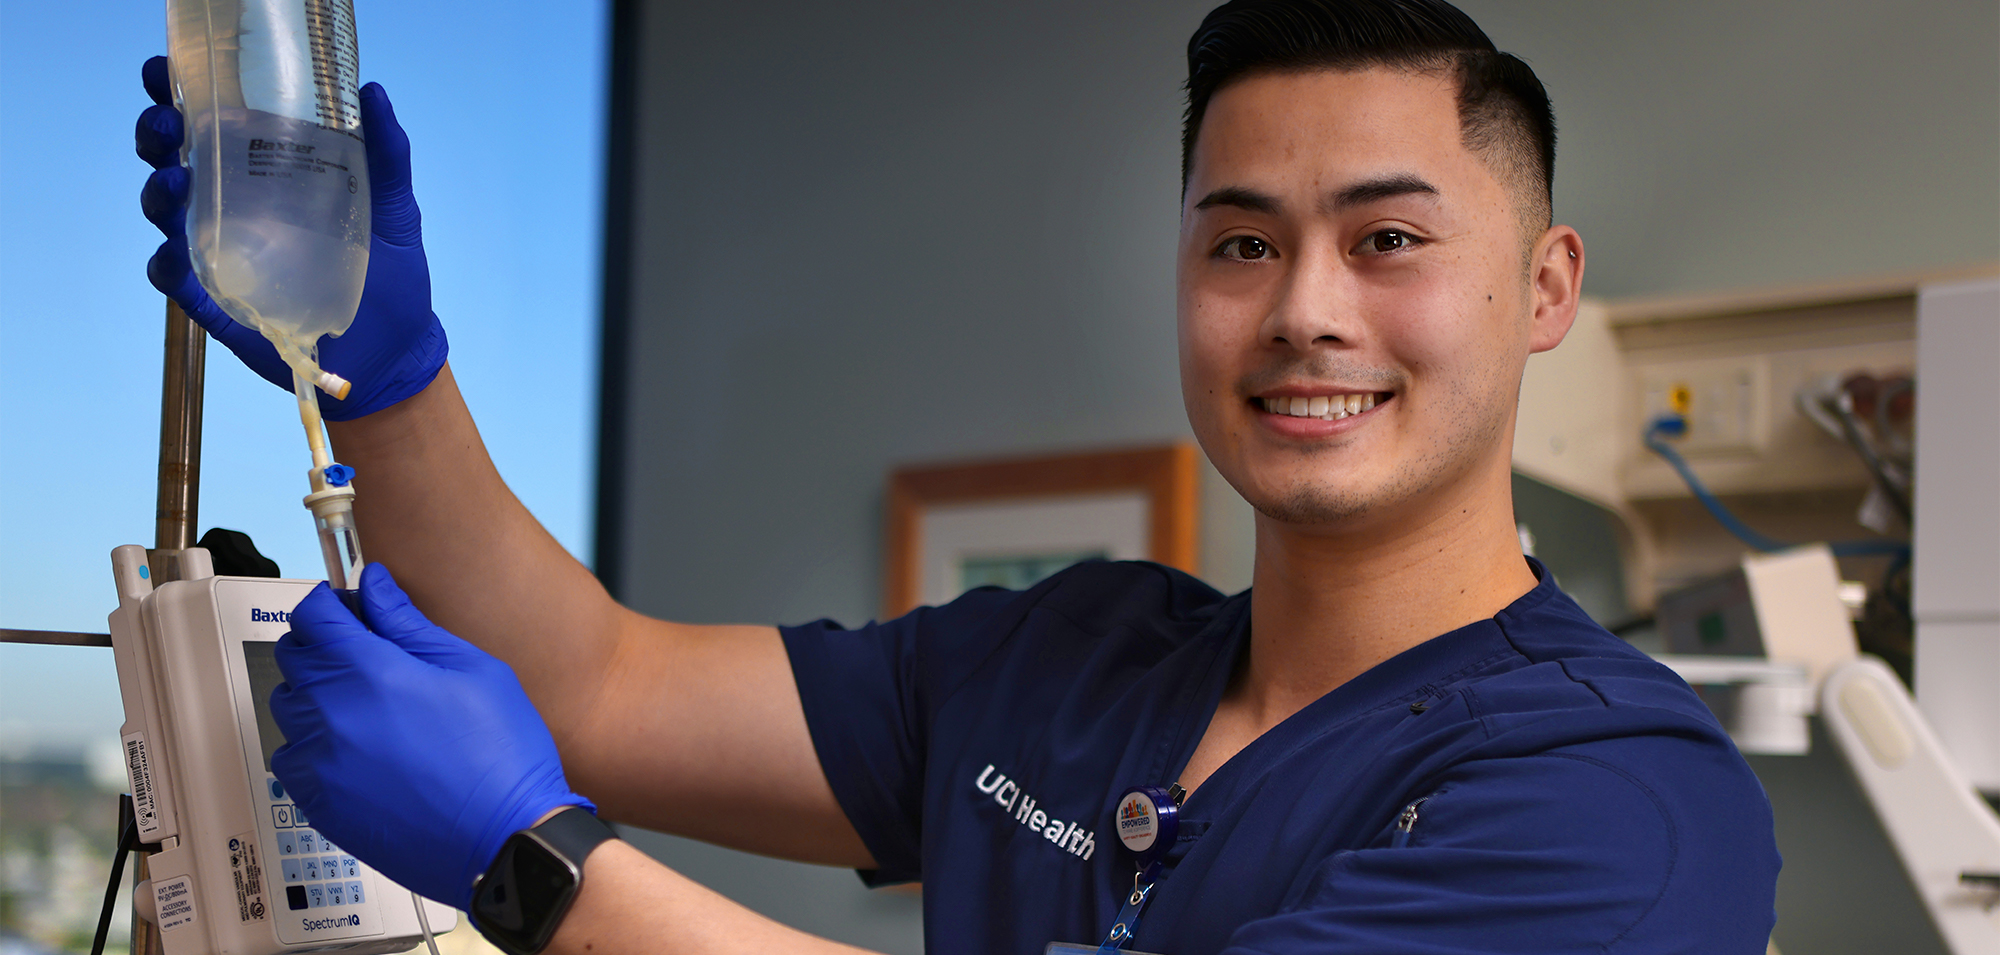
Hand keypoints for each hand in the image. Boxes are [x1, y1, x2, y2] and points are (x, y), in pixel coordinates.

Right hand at [135, 56, 447, 419]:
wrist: (397, 349)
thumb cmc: (393, 274)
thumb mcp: (395, 207)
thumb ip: (387, 154)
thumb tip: (372, 91)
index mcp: (268, 177)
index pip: (211, 128)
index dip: (181, 96)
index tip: (165, 70)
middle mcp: (236, 211)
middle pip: (175, 163)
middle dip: (159, 136)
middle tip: (166, 120)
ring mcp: (224, 256)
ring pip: (168, 217)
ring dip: (159, 193)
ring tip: (174, 178)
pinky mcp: (222, 304)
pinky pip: (178, 282)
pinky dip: (167, 266)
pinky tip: (172, 252)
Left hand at [269, 565, 589, 908]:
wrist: (504, 838)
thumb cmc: (501, 757)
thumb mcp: (473, 670)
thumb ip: (410, 624)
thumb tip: (375, 587)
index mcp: (370, 672)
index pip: (313, 614)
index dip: (332, 602)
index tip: (350, 608)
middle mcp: (332, 715)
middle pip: (294, 655)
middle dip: (325, 643)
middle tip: (367, 653)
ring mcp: (320, 763)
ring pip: (288, 706)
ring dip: (316, 692)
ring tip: (366, 703)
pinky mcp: (319, 803)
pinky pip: (291, 757)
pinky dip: (314, 743)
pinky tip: (360, 747)